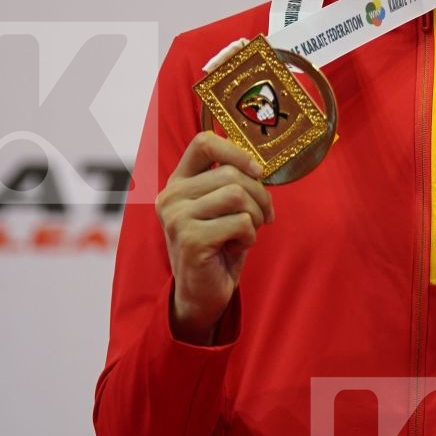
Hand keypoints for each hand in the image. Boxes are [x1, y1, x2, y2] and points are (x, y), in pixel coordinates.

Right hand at [155, 131, 273, 342]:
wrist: (203, 294)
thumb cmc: (219, 247)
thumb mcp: (224, 208)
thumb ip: (233, 182)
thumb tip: (260, 164)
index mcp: (179, 182)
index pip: (204, 142)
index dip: (237, 151)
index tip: (258, 170)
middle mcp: (171, 196)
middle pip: (231, 174)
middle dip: (260, 196)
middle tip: (263, 217)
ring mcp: (177, 217)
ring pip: (237, 195)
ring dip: (255, 216)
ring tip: (247, 232)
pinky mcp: (189, 239)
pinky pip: (240, 222)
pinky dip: (250, 236)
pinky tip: (237, 246)